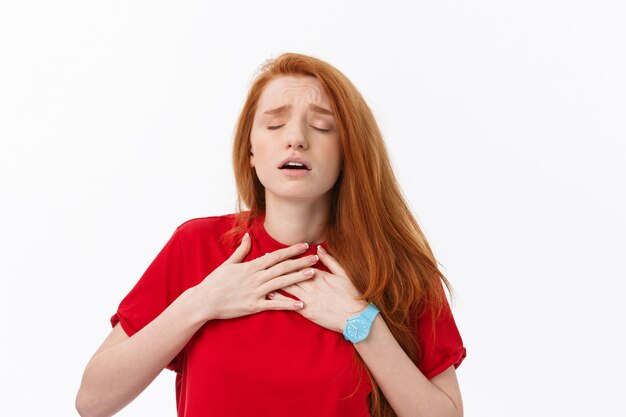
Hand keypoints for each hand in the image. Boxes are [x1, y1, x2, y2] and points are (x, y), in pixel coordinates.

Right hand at [190, 233, 319, 320]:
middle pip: (283, 267)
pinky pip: (274, 305)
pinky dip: (288, 304)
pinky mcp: (253, 306)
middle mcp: (256, 277)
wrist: (204, 301)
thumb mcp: (228, 263)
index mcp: (251, 266)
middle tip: (316, 258)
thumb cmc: (215, 282)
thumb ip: (241, 250)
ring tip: (314, 274)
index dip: (291, 250)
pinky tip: (301, 304)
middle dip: (301, 262)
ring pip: (282, 283)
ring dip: (299, 278)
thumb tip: (247, 235)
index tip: (304, 245)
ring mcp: (256, 292)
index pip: (275, 256)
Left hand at [267, 245, 368, 333]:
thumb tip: (319, 249)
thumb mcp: (343, 274)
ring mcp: (309, 299)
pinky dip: (279, 298)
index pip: (300, 264)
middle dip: (276, 266)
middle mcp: (312, 285)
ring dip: (274, 280)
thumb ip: (330, 261)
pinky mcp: (307, 311)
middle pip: (290, 273)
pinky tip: (269, 294)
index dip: (287, 259)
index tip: (276, 254)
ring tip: (262, 275)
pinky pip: (290, 303)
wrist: (355, 317)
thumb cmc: (351, 295)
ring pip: (288, 287)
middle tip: (263, 260)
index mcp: (320, 275)